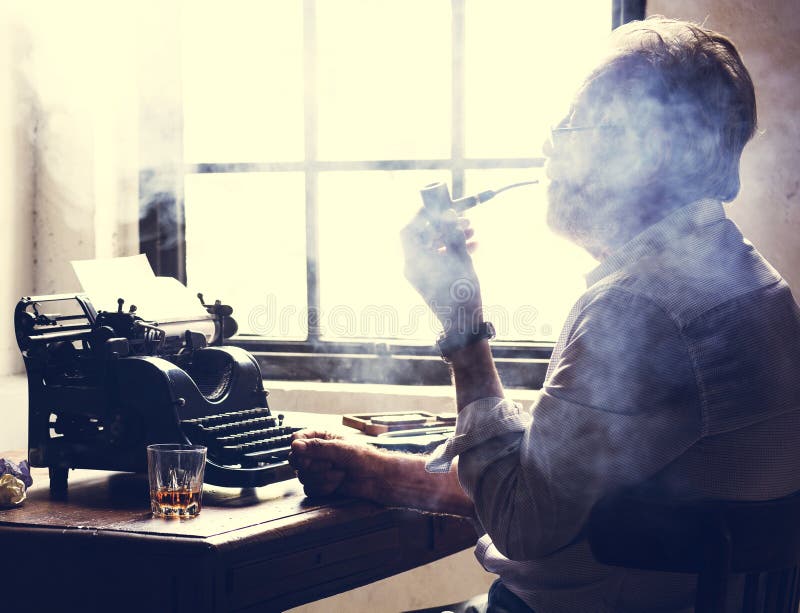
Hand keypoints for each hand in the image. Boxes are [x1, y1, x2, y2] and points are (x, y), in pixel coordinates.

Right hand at [289, 430, 383, 499]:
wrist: (377, 480)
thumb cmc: (365, 459)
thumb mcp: (342, 449)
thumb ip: (318, 447)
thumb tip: (295, 445)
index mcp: (322, 437)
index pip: (297, 438)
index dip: (299, 447)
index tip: (304, 452)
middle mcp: (317, 453)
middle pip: (296, 460)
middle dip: (314, 466)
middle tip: (331, 465)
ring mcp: (317, 469)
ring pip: (302, 476)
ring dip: (323, 478)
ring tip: (341, 474)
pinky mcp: (320, 484)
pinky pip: (309, 489)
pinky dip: (324, 488)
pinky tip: (337, 484)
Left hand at [400, 208, 482, 333]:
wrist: (463, 325)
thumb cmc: (461, 293)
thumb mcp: (461, 259)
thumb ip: (454, 235)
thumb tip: (450, 215)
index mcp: (413, 261)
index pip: (408, 230)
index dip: (421, 215)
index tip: (437, 205)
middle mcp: (412, 267)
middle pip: (423, 237)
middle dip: (444, 225)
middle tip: (463, 219)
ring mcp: (421, 275)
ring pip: (434, 247)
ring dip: (452, 237)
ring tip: (473, 231)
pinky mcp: (430, 281)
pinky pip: (438, 260)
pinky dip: (453, 251)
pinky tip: (474, 246)